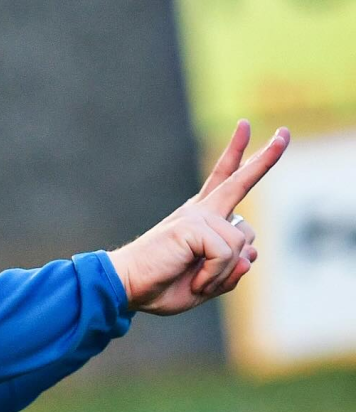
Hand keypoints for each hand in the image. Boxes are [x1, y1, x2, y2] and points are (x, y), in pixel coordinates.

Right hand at [108, 120, 289, 314]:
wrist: (127, 285)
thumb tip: (250, 255)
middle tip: (285, 133)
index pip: (224, 182)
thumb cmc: (162, 284)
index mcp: (201, 219)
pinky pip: (226, 254)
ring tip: (197, 282)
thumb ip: (233, 270)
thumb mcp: (209, 283)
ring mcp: (196, 216)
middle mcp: (200, 212)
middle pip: (237, 181)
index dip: (237, 155)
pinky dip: (214, 276)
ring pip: (240, 244)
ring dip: (224, 273)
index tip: (245, 126)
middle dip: (265, 158)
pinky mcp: (191, 226)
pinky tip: (195, 281)